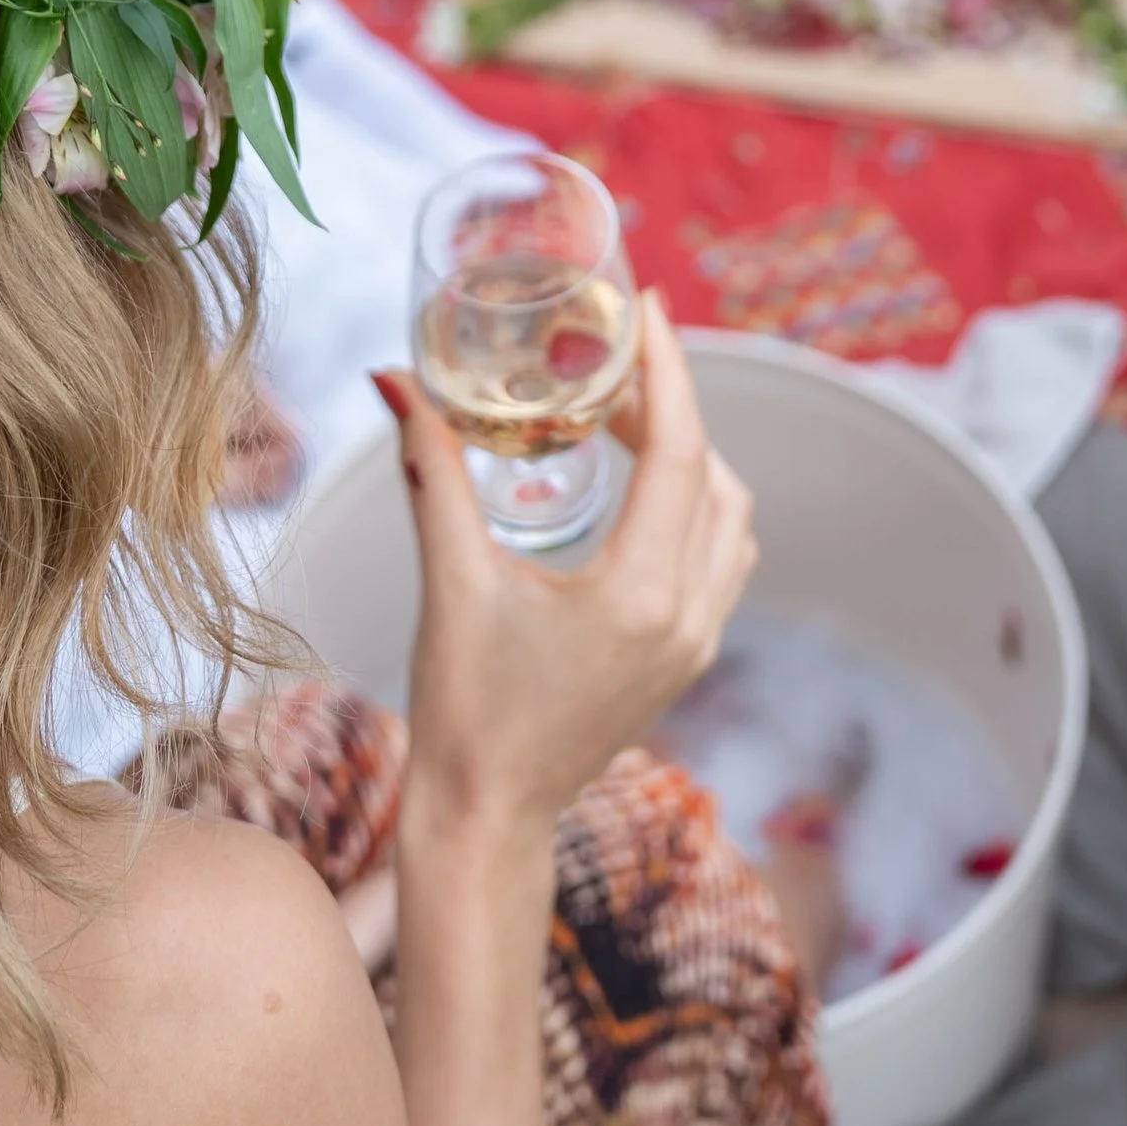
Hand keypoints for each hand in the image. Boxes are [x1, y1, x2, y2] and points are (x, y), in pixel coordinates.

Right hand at [380, 293, 756, 852]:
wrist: (486, 817)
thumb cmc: (463, 708)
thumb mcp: (449, 581)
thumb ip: (431, 472)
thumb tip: (396, 380)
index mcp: (637, 594)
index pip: (681, 451)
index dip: (668, 370)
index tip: (648, 308)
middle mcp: (686, 617)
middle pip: (714, 475)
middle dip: (671, 408)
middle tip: (608, 368)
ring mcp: (696, 643)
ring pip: (731, 518)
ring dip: (692, 458)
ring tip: (623, 421)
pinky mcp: (687, 660)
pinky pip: (723, 559)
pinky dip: (696, 506)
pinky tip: (639, 491)